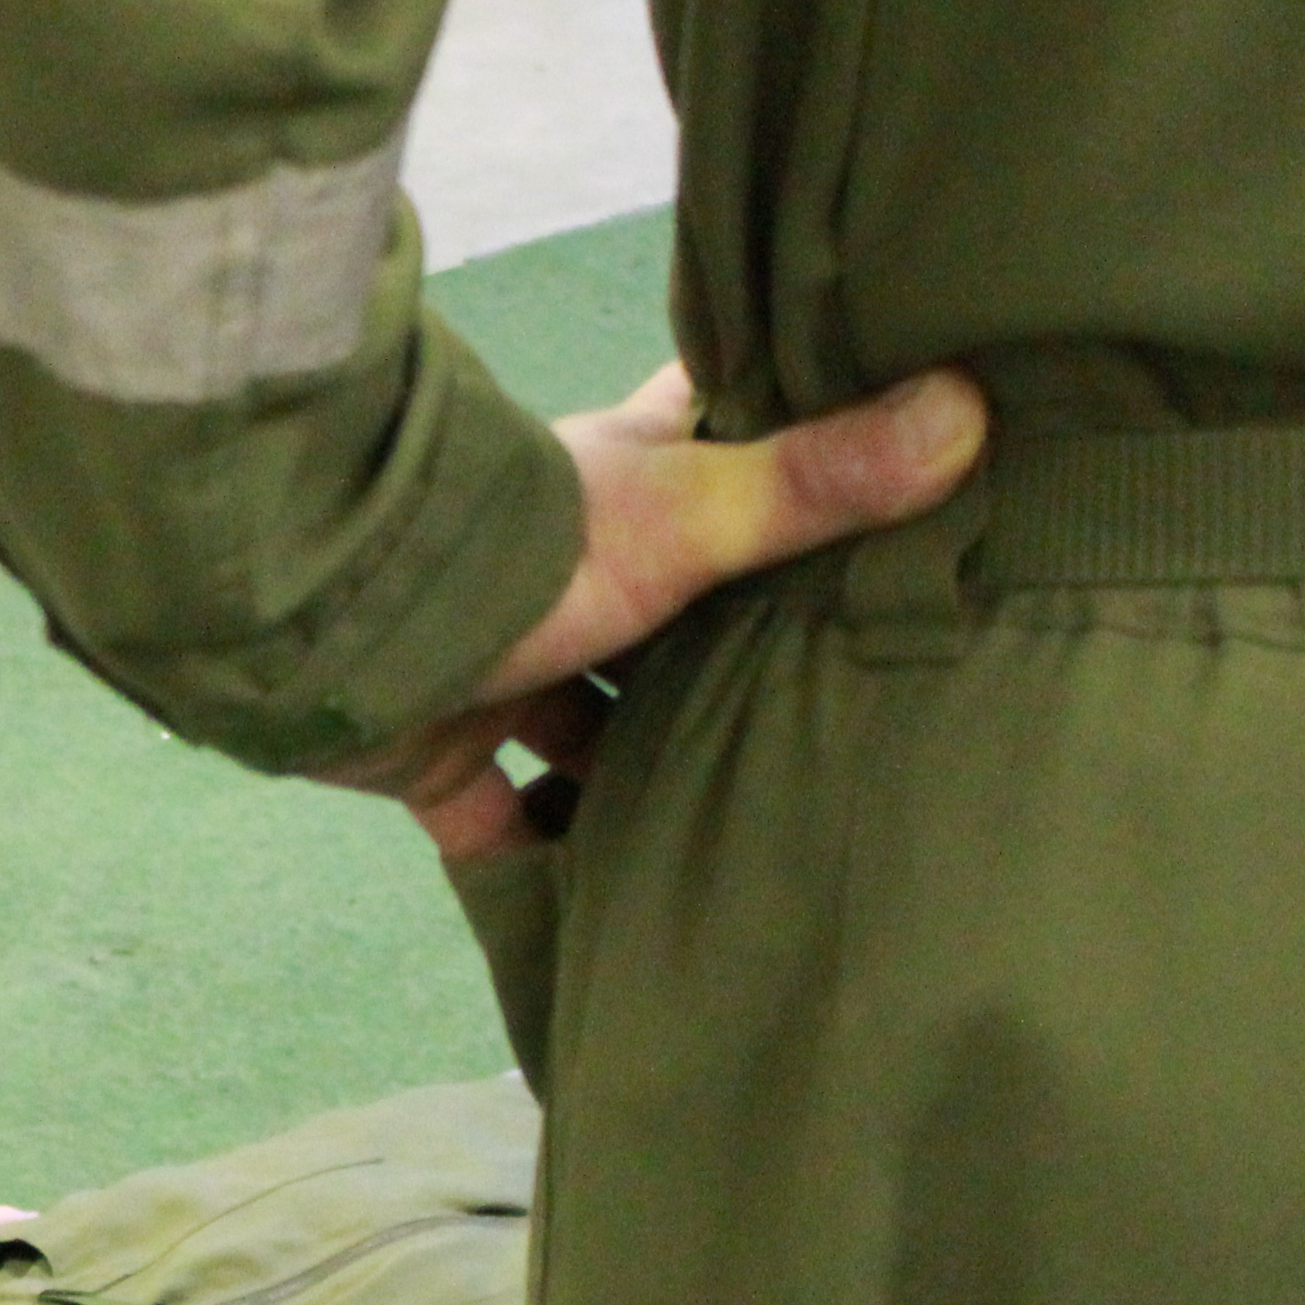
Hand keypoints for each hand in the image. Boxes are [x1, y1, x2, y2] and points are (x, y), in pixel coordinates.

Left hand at [330, 361, 988, 856]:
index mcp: (623, 486)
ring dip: (644, 762)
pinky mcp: (439, 753)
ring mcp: (500, 663)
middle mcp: (565, 571)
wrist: (334, 630)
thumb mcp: (683, 514)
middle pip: (671, 606)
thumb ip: (814, 481)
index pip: (721, 435)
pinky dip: (542, 854)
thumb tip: (970, 408)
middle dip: (735, 646)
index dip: (786, 441)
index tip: (873, 471)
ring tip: (754, 817)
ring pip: (589, 719)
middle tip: (847, 700)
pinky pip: (500, 820)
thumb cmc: (522, 555)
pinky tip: (611, 896)